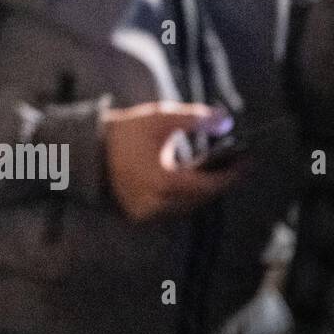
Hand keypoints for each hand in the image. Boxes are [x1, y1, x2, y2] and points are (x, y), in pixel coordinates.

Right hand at [103, 101, 241, 220]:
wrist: (87, 149)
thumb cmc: (124, 133)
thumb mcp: (160, 118)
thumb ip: (196, 119)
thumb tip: (226, 121)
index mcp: (166, 184)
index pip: (211, 185)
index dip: (232, 174)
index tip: (246, 160)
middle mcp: (158, 204)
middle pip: (202, 198)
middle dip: (218, 181)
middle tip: (232, 163)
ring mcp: (148, 213)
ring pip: (187, 206)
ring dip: (201, 190)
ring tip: (212, 171)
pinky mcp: (139, 214)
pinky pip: (171, 209)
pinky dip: (183, 196)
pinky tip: (187, 180)